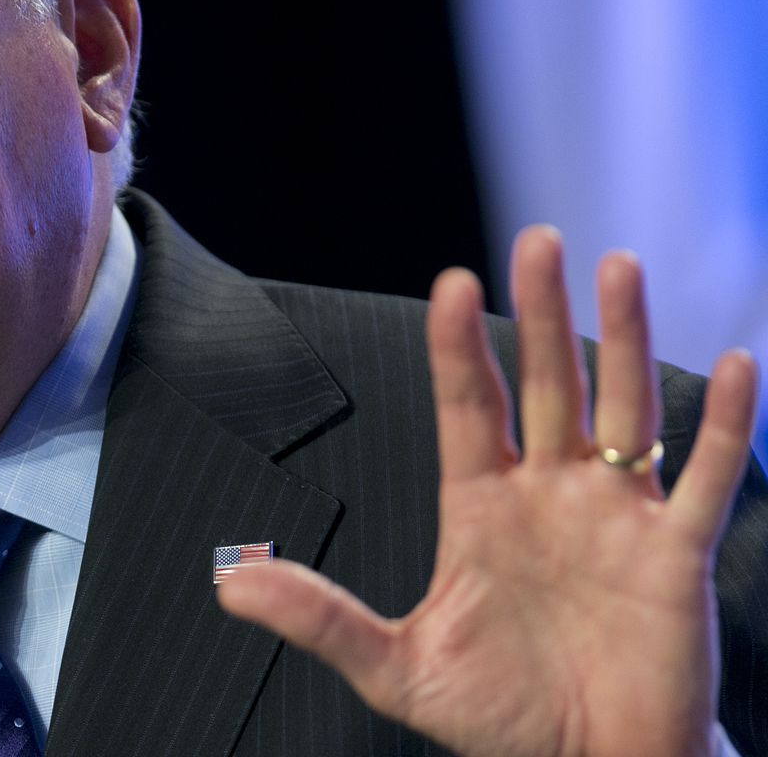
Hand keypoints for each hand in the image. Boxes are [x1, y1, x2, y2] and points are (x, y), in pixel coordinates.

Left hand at [217, 226, 758, 756]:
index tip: (450, 284)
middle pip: (547, 385)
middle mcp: (550, 497)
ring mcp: (616, 519)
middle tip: (535, 239)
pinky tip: (738, 366)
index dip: (460, 348)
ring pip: (621, 410)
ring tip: (619, 266)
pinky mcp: (675, 557)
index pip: (468, 407)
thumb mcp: (396, 668)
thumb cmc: (500, 718)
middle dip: (542, 313)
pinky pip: (704, 480)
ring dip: (625, 340)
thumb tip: (230, 581)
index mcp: (481, 508)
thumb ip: (321, 618)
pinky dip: (723, 426)